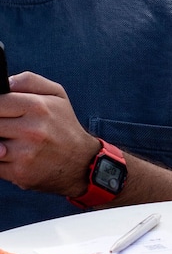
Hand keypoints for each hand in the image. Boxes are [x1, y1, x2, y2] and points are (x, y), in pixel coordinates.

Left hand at [0, 72, 98, 197]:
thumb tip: (6, 83)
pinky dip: (1, 159)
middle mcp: (31, 130)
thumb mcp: (57, 95)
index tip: (4, 113)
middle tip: (9, 127)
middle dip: (0, 125)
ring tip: (10, 141)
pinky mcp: (18, 172)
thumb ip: (29, 81)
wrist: (81, 162)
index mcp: (37, 107)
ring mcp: (24, 153)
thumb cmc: (64, 126)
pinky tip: (13, 156)